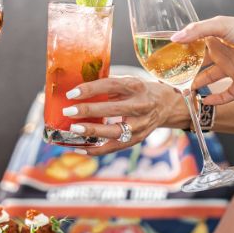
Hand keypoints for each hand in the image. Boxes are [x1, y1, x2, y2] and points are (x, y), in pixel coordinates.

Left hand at [61, 76, 183, 155]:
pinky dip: (96, 150)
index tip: (71, 94)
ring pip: (114, 132)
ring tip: (74, 131)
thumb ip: (106, 87)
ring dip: (92, 132)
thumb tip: (77, 92)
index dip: (90, 89)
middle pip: (112, 109)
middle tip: (68, 112)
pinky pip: (114, 147)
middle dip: (88, 111)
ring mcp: (140, 125)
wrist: (165, 105)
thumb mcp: (127, 82)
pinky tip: (80, 148)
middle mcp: (140, 105)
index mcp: (135, 86)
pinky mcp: (137, 139)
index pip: (110, 86)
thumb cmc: (139, 91)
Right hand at [171, 16, 233, 104]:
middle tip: (170, 81)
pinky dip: (217, 100)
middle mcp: (221, 54)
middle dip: (184, 73)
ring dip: (196, 87)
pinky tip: (206, 101)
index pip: (193, 47)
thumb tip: (174, 38)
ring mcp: (231, 69)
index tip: (165, 61)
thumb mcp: (220, 25)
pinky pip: (227, 94)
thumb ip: (197, 30)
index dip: (179, 54)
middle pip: (198, 66)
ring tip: (183, 92)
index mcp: (215, 40)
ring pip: (209, 80)